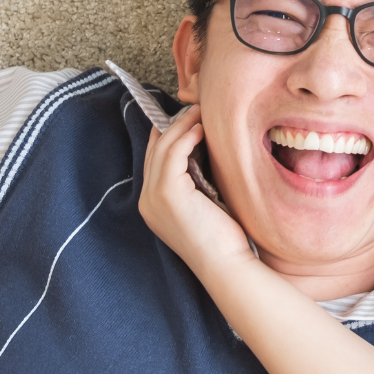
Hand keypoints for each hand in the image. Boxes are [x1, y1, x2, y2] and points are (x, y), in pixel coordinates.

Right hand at [137, 106, 253, 272]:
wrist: (226, 265)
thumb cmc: (223, 239)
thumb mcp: (204, 203)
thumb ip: (196, 180)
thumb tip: (203, 149)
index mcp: (153, 204)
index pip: (154, 160)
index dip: (168, 136)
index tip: (188, 119)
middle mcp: (147, 200)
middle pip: (154, 149)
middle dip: (173, 124)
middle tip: (195, 109)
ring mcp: (154, 197)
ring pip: (162, 147)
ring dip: (182, 125)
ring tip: (201, 113)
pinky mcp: (168, 193)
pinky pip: (173, 153)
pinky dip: (186, 136)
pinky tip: (202, 129)